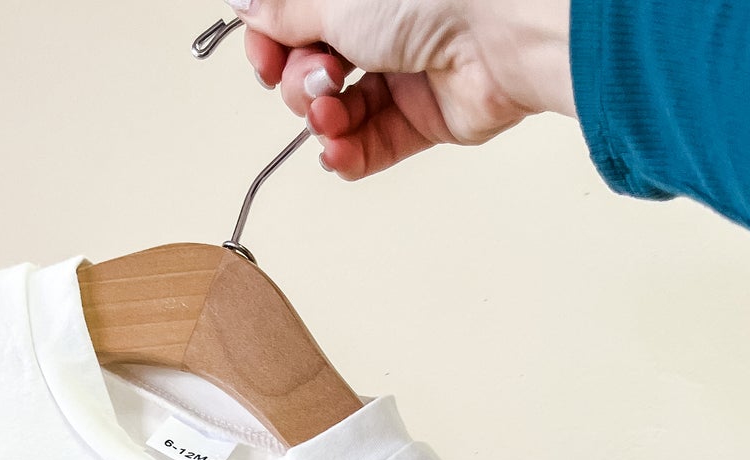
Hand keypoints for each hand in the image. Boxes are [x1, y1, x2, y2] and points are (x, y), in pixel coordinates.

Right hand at [229, 0, 574, 179]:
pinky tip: (336, 152)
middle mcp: (382, 23)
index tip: (263, 59)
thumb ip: (286, 11)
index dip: (271, 44)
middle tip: (315, 81)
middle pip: (313, 68)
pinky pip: (373, 145)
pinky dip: (349, 154)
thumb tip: (247, 6)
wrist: (502, 33)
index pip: (295, 20)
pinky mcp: (425, 116)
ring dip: (322, 121)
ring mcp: (404, 71)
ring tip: (329, 117)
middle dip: (300, 84)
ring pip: (340, 111)